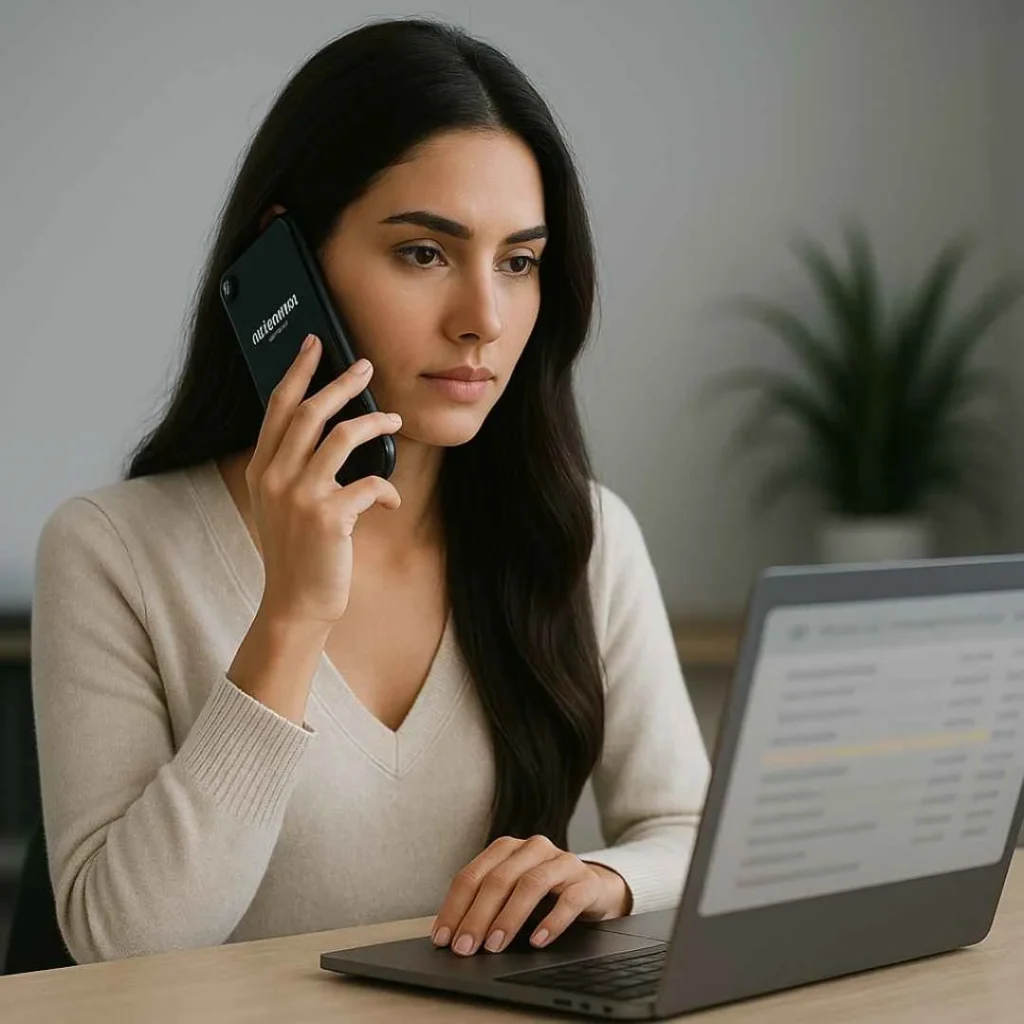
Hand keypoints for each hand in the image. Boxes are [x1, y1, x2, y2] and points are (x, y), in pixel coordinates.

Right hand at [245, 334, 402, 625]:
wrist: (294, 603)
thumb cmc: (297, 551)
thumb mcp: (281, 504)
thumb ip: (292, 468)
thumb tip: (332, 431)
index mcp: (261, 468)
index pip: (278, 406)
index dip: (298, 370)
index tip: (314, 343)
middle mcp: (275, 476)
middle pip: (311, 411)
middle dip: (341, 382)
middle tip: (365, 366)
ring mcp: (300, 496)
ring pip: (343, 437)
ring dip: (375, 423)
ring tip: (394, 420)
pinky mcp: (328, 517)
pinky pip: (369, 484)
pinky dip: (386, 489)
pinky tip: (390, 500)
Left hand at [430, 835, 632, 955]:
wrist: (594, 889)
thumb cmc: (544, 896)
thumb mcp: (511, 895)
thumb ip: (487, 907)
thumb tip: (454, 938)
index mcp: (506, 849)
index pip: (472, 875)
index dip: (454, 907)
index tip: (443, 938)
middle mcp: (532, 849)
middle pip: (499, 879)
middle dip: (477, 916)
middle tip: (465, 947)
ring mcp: (561, 862)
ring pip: (530, 884)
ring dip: (509, 918)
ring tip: (495, 945)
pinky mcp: (586, 882)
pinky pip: (569, 900)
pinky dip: (552, 922)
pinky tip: (538, 941)